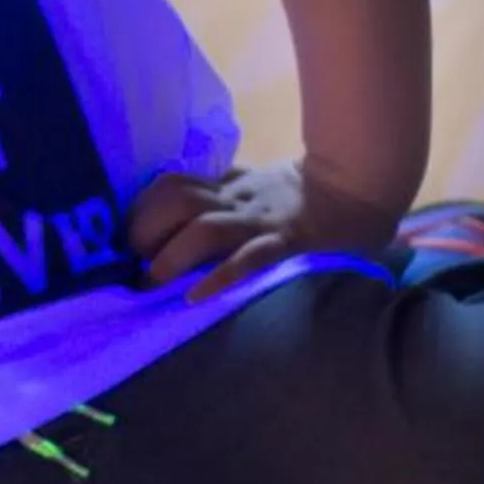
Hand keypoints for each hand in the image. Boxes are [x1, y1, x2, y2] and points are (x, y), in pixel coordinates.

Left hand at [127, 158, 402, 300]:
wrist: (359, 188)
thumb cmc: (299, 197)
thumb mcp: (251, 188)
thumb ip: (217, 197)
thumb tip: (169, 217)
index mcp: (225, 188)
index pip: (169, 186)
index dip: (140, 211)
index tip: (124, 241)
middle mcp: (234, 201)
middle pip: (174, 200)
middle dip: (145, 232)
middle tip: (135, 266)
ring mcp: (259, 223)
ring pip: (203, 228)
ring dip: (172, 257)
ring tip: (155, 284)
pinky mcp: (286, 245)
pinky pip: (250, 259)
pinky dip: (222, 278)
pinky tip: (198, 298)